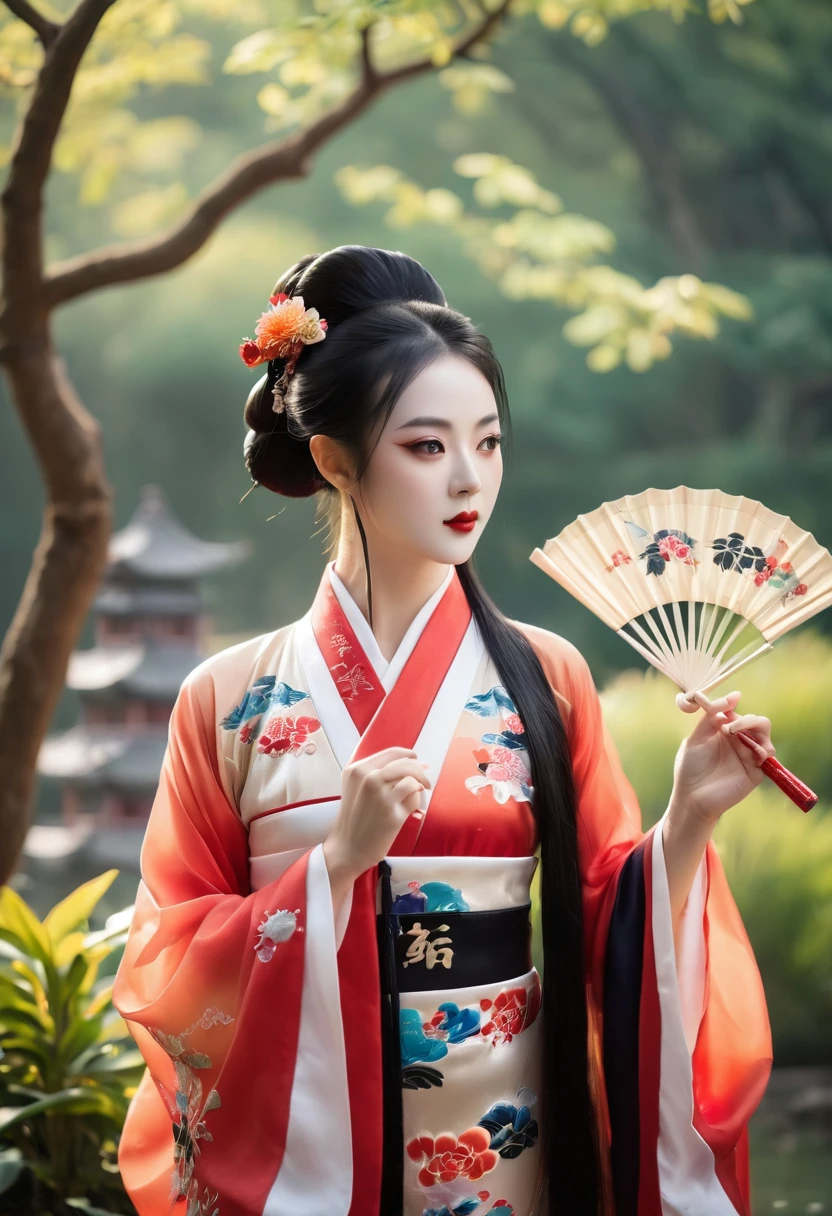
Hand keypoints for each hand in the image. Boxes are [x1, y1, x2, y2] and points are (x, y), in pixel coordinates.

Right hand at [323, 746, 430, 886]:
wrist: (348, 848)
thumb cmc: (355, 819)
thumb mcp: (357, 788)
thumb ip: (377, 773)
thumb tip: (415, 762)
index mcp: (357, 770)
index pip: (391, 753)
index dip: (408, 755)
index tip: (417, 760)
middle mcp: (367, 778)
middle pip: (405, 762)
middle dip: (419, 770)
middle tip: (425, 780)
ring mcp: (379, 794)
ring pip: (411, 777)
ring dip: (420, 783)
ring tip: (420, 792)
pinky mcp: (391, 811)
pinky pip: (414, 795)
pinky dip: (417, 798)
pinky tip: (411, 808)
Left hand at [671, 691, 775, 824]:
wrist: (691, 797)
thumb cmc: (690, 769)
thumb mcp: (696, 738)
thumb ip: (711, 718)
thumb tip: (734, 696)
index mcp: (723, 732)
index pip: (736, 712)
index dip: (731, 704)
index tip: (730, 700)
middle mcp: (739, 742)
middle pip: (756, 720)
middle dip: (744, 719)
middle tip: (727, 727)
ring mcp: (748, 756)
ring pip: (764, 732)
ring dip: (751, 727)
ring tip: (732, 735)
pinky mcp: (756, 771)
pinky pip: (767, 754)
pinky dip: (762, 748)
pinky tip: (750, 751)